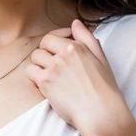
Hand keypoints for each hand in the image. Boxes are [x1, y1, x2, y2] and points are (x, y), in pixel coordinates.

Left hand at [25, 19, 132, 135]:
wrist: (101, 112)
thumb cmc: (104, 88)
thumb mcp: (101, 58)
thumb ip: (87, 38)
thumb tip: (75, 23)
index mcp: (77, 47)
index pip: (52, 37)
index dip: (51, 45)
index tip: (55, 52)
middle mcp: (64, 55)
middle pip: (42, 46)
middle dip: (45, 54)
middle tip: (53, 66)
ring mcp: (53, 68)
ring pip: (35, 58)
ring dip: (40, 65)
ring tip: (50, 75)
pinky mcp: (45, 83)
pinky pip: (31, 72)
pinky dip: (35, 77)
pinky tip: (46, 84)